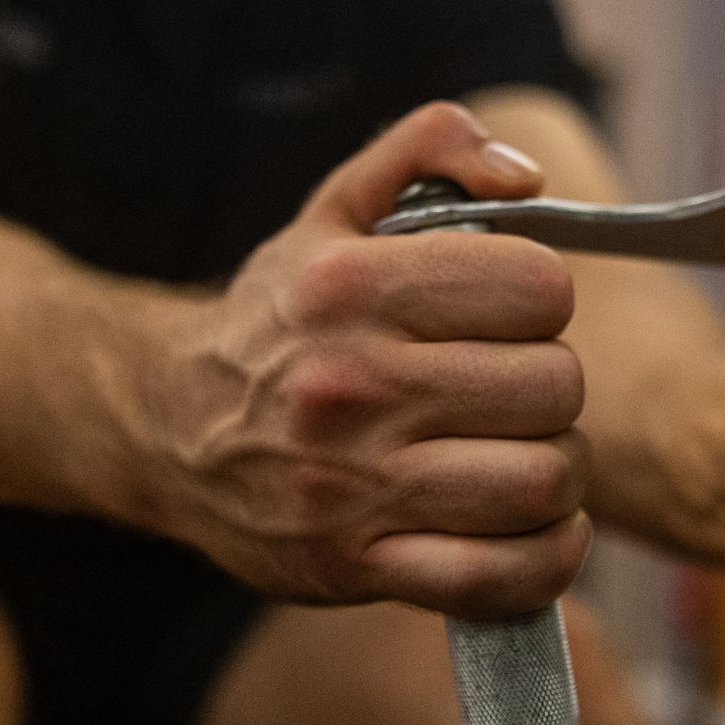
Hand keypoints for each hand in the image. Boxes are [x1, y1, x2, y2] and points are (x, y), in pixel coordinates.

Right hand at [148, 102, 592, 618]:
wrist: (168, 428)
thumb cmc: (280, 316)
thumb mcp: (336, 208)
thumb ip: (432, 146)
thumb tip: (528, 179)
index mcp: (353, 286)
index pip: (537, 287)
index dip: (542, 297)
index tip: (511, 312)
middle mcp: (352, 383)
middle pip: (553, 387)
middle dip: (552, 384)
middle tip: (516, 387)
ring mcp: (354, 484)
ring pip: (540, 482)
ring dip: (557, 469)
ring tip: (523, 452)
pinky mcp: (357, 565)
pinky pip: (498, 577)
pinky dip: (545, 557)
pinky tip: (536, 527)